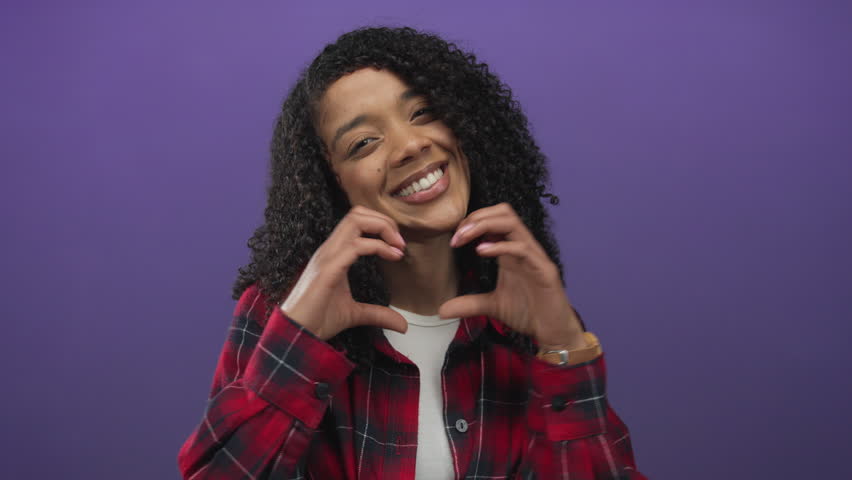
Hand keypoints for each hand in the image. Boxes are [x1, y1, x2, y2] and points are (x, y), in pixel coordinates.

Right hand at [280, 206, 407, 340]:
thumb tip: (402, 324)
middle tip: (400, 242)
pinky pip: (355, 246)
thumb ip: (377, 314)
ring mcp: (327, 257)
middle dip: (384, 221)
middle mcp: (330, 249)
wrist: (297, 334)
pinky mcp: (328, 269)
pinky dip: (377, 246)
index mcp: (334, 253)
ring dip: (382, 228)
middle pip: (357, 214)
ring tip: (398, 246)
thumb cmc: (317, 320)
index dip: (381, 226)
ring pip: (355, 221)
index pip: (357, 221)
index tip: (399, 246)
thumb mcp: (355, 314)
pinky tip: (391, 256)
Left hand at [441, 203, 584, 349]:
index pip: (494, 219)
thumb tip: (441, 309)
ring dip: (485, 225)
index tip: (454, 238)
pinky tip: (482, 251)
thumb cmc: (528, 312)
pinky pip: (523, 249)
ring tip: (465, 236)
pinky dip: (501, 246)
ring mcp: (535, 257)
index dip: (472, 222)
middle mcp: (523, 248)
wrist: (552, 331)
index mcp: (511, 251)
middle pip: (504, 212)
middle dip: (478, 217)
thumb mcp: (491, 306)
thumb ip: (469, 303)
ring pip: (513, 223)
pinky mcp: (544, 270)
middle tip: (458, 234)